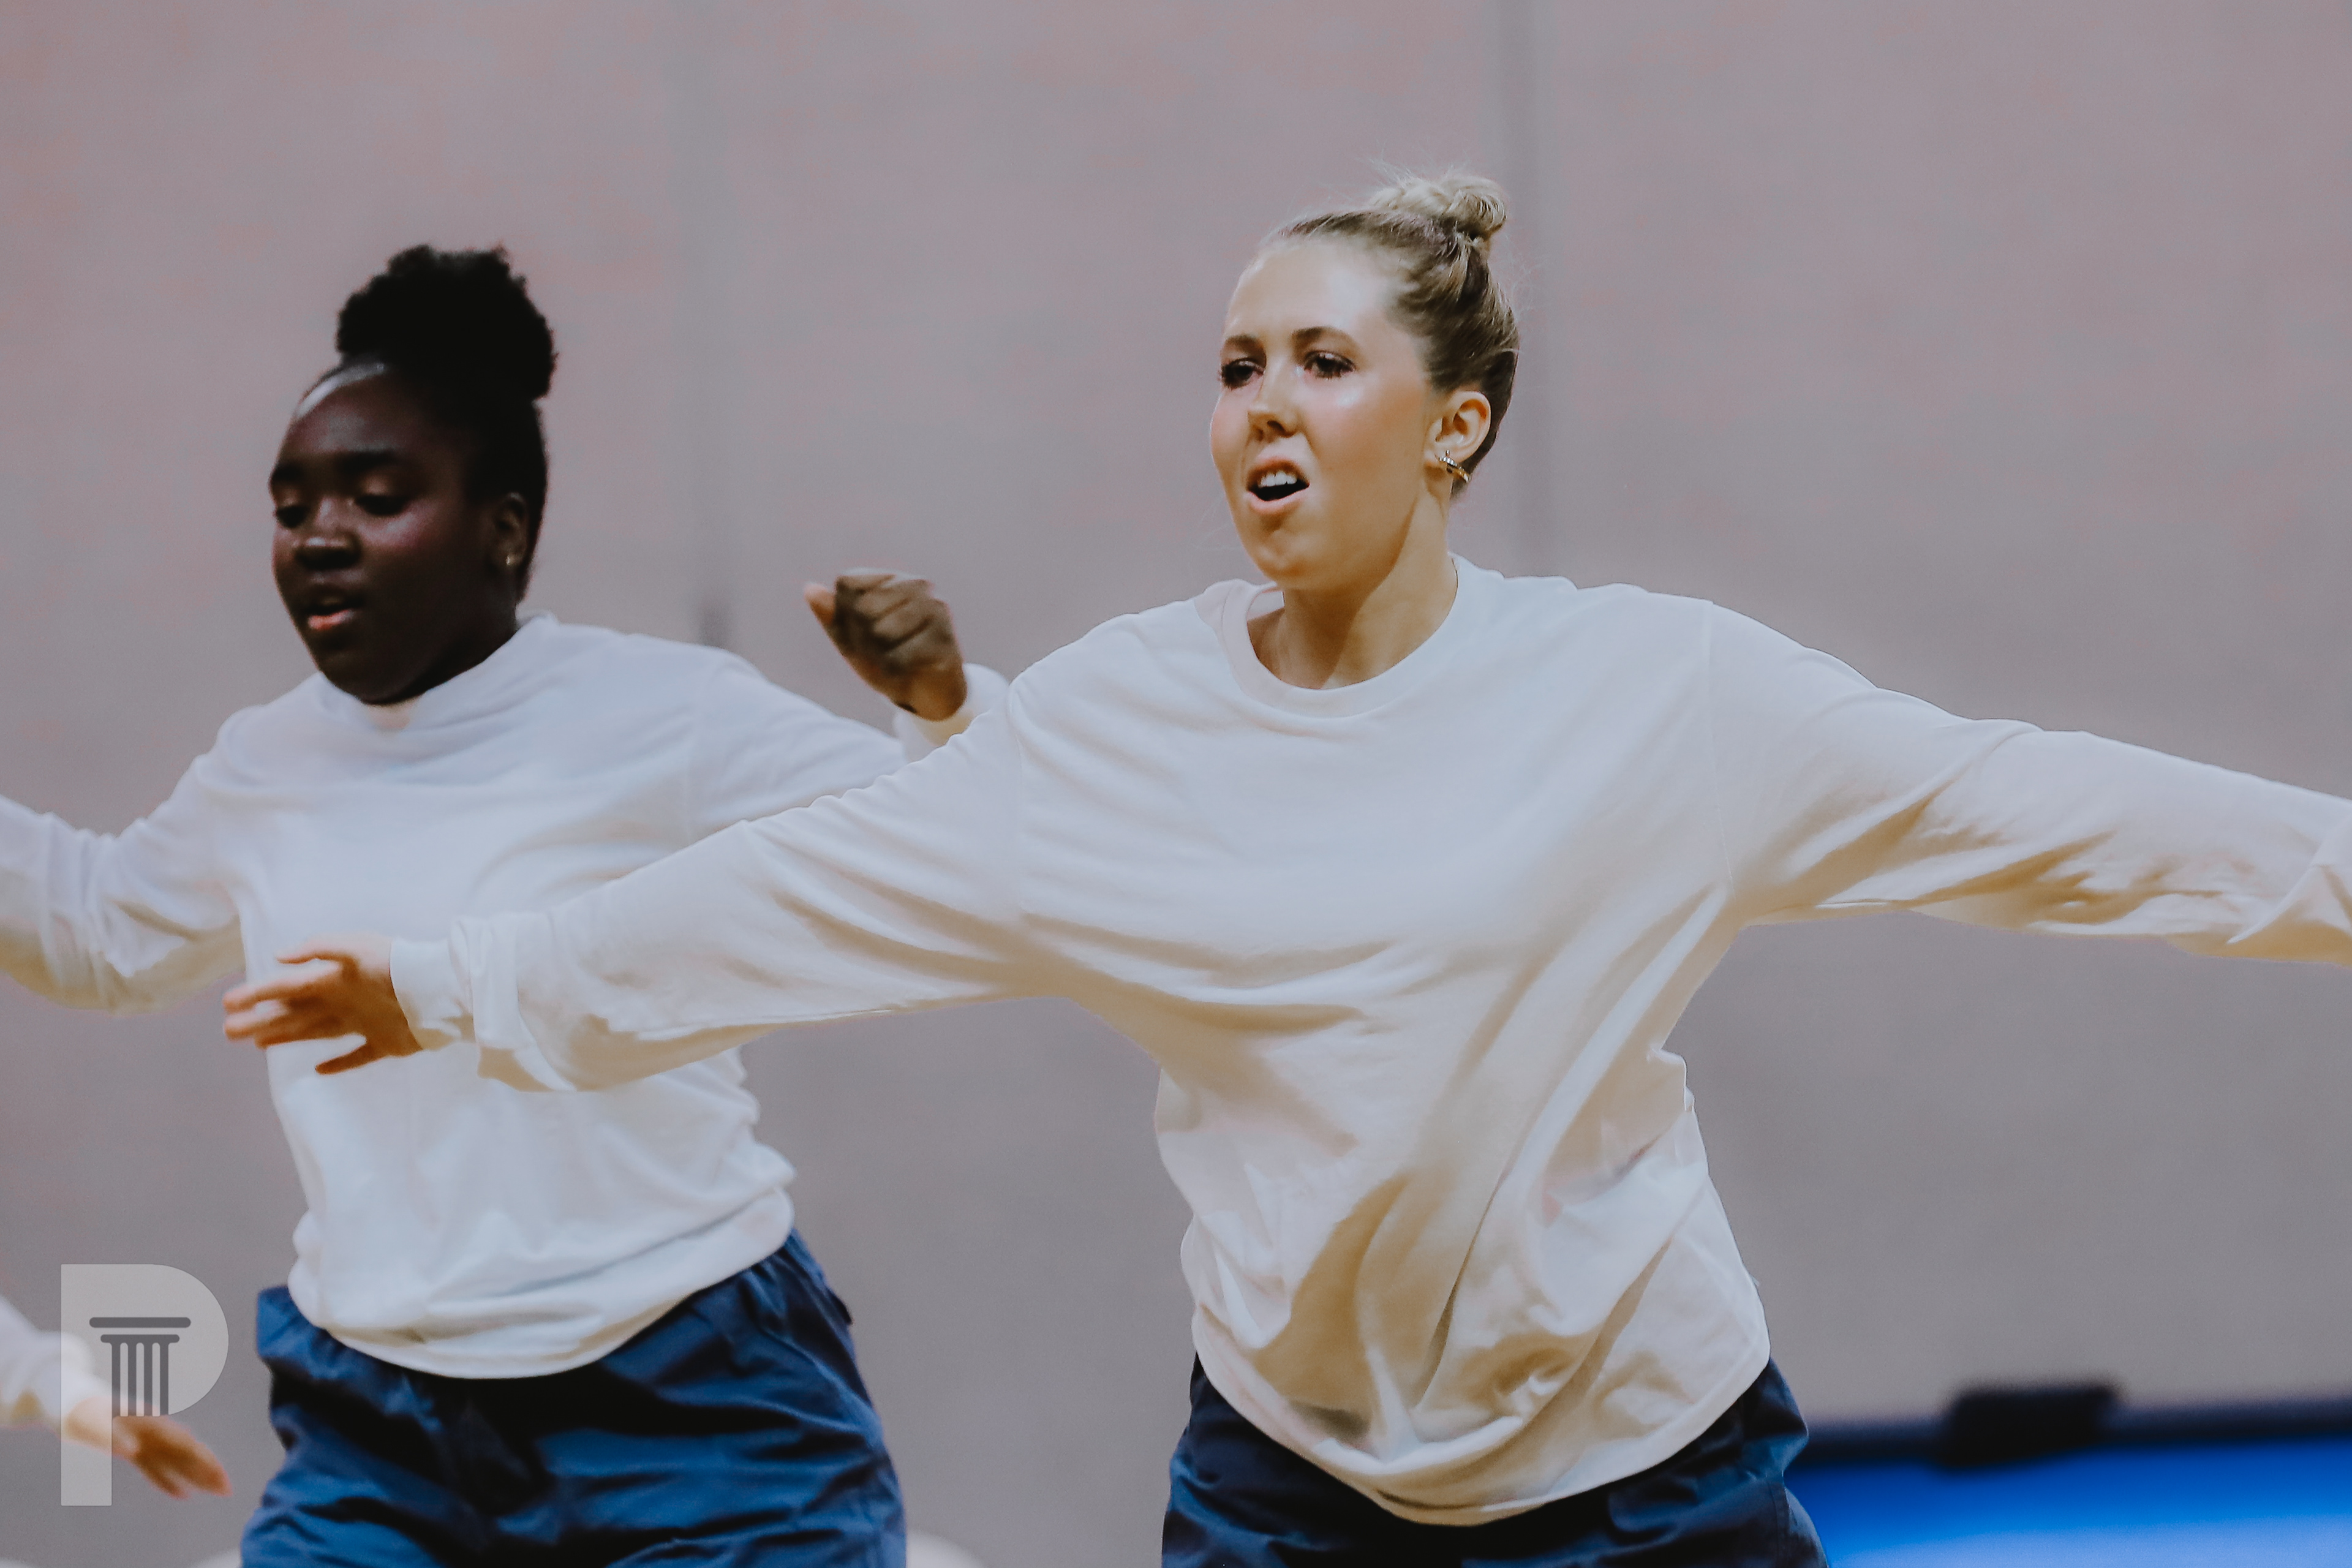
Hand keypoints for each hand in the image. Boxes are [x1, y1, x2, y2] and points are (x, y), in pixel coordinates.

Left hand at [63, 1395, 231, 1498]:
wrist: (73, 1401)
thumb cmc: (83, 1413)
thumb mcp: (94, 1422)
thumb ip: (113, 1436)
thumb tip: (134, 1451)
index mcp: (151, 1426)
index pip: (186, 1447)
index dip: (205, 1463)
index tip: (220, 1478)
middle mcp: (155, 1433)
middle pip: (189, 1454)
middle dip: (209, 1471)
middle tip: (227, 1491)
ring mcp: (147, 1441)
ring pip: (177, 1461)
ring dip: (196, 1476)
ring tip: (216, 1491)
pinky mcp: (135, 1450)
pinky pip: (157, 1468)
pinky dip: (169, 1481)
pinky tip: (182, 1494)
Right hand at [222, 934, 420, 1074]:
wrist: (442, 989)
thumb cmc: (398, 964)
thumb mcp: (357, 947)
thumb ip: (319, 949)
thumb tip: (279, 957)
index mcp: (335, 979)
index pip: (287, 988)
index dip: (257, 994)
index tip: (227, 1004)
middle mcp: (344, 1001)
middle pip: (294, 1013)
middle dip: (261, 1020)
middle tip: (229, 1031)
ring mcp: (364, 1023)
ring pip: (315, 1032)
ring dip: (286, 1037)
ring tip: (257, 1042)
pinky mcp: (386, 1044)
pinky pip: (357, 1056)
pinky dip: (338, 1064)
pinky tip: (318, 1070)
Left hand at [804, 570, 968, 721]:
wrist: (926, 693)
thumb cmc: (887, 660)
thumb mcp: (851, 642)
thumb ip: (832, 617)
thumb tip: (809, 589)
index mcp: (889, 579)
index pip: (847, 583)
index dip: (844, 616)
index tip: (861, 633)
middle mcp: (914, 584)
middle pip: (863, 608)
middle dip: (862, 640)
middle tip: (882, 652)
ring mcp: (934, 607)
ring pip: (881, 631)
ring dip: (880, 657)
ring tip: (895, 660)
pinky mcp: (945, 636)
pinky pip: (900, 657)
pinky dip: (895, 672)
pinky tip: (909, 671)